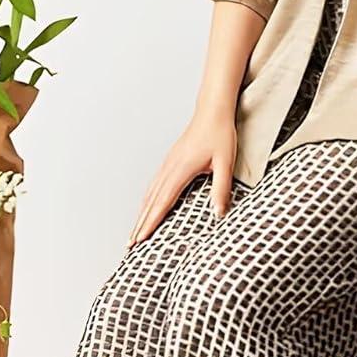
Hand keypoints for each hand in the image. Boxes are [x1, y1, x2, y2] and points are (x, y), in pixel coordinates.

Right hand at [128, 108, 236, 244]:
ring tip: (135, 232)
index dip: (151, 223)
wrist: (212, 111)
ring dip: (141, 214)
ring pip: (149, 195)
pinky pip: (154, 185)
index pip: (162, 203)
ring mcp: (168, 164)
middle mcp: (169, 168)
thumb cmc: (220, 135)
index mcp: (181, 170)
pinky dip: (147, 201)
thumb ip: (221, 189)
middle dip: (139, 224)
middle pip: (150, 202)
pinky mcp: (170, 162)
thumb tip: (218, 213)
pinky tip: (146, 207)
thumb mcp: (225, 163)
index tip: (141, 239)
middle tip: (130, 244)